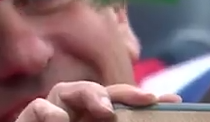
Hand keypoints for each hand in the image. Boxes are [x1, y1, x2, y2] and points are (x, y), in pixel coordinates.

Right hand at [16, 82, 180, 121]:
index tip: (172, 102)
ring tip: (106, 109)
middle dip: (120, 92)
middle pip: (93, 92)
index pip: (118, 107)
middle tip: (144, 100)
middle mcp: (71, 120)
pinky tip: (62, 121)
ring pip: (63, 90)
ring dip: (88, 93)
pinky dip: (49, 112)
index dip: (141, 101)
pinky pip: (36, 108)